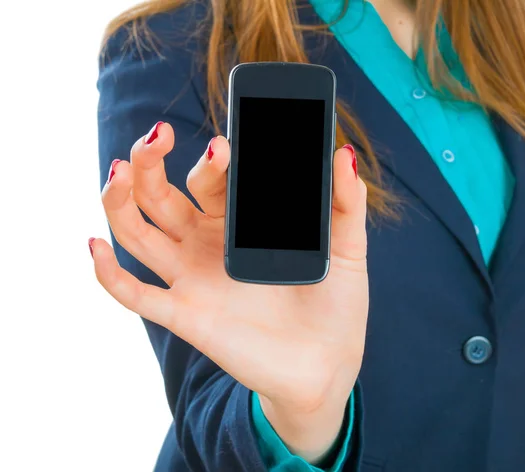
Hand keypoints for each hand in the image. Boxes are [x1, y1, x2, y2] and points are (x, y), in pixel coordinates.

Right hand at [91, 122, 368, 461]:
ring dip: (119, 200)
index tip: (227, 142)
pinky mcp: (185, 315)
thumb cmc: (336, 303)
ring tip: (118, 169)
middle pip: (161, 195)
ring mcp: (192, 278)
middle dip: (150, 161)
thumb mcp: (347, 248)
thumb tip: (344, 152)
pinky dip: (109, 273)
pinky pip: (134, 294)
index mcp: (240, 222)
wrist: (328, 363)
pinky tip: (95, 247)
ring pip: (137, 232)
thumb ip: (345, 202)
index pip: (211, 178)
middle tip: (158, 134)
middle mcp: (207, 244)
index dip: (211, 158)